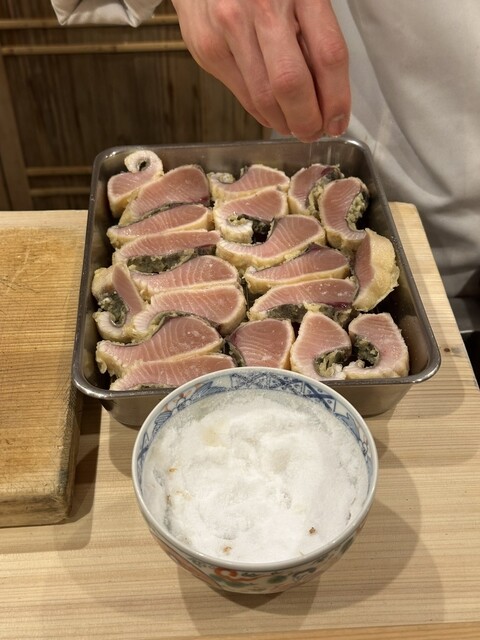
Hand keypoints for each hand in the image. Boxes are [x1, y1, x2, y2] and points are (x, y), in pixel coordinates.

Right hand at [171, 0, 349, 141]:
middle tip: (313, 131)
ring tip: (294, 125)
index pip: (328, 55)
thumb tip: (328, 94)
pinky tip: (273, 114)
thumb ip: (313, 36)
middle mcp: (264, 7)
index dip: (336, 98)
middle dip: (307, 120)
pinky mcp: (208, 47)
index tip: (338, 121)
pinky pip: (243, 95)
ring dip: (284, 122)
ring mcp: (230, 27)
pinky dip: (263, 114)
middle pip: (292, 83)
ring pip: (264, 97)